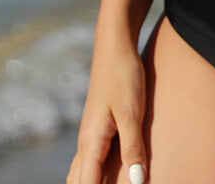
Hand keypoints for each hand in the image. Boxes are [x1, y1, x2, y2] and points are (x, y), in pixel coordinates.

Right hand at [66, 36, 147, 183]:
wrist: (115, 45)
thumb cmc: (124, 76)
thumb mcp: (132, 112)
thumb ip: (133, 148)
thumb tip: (136, 182)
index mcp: (91, 143)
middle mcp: (86, 142)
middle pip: (78, 182)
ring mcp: (90, 133)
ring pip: (79, 172)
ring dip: (85, 183)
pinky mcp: (97, 126)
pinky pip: (88, 160)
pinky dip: (90, 175)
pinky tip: (101, 175)